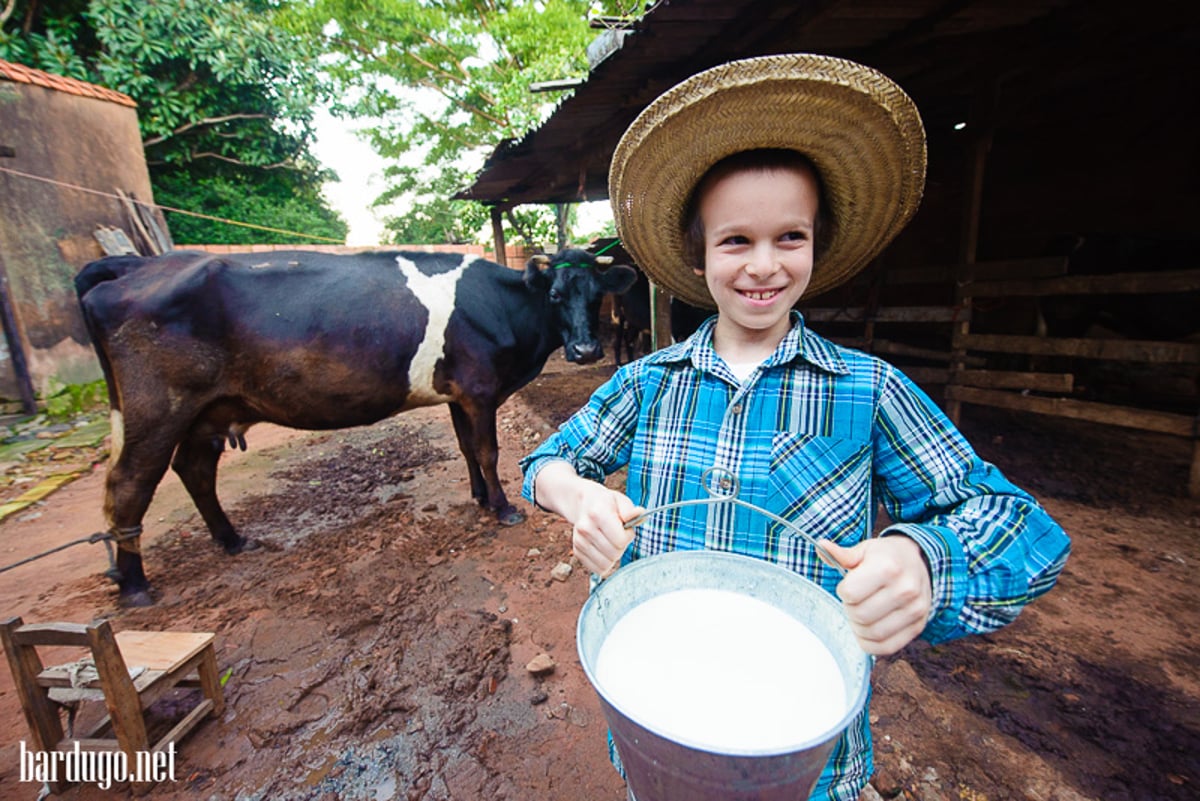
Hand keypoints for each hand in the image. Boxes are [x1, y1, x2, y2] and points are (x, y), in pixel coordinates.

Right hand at [569, 482, 641, 576]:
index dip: (628, 536)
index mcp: (597, 514)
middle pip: (614, 554)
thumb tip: (640, 513)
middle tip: (618, 535)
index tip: (626, 528)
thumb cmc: (607, 504)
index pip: (620, 540)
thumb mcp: (620, 501)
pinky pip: (597, 569)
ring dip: (613, 556)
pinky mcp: (577, 551)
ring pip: (606, 565)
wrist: (585, 504)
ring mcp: (579, 541)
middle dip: (621, 546)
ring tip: (610, 542)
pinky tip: (603, 549)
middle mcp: (585, 528)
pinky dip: (605, 563)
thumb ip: (630, 510)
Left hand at [822, 536, 931, 655]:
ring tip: (860, 615)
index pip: (850, 593)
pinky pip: (887, 647)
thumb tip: (821, 546)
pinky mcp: (918, 626)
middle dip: (849, 610)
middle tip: (854, 602)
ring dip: (858, 628)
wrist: (920, 562)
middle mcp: (905, 589)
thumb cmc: (886, 557)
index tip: (849, 586)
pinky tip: (867, 631)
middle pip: (860, 615)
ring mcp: (915, 610)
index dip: (843, 591)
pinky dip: (870, 644)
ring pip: (872, 634)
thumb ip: (842, 554)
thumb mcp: (865, 550)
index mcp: (888, 567)